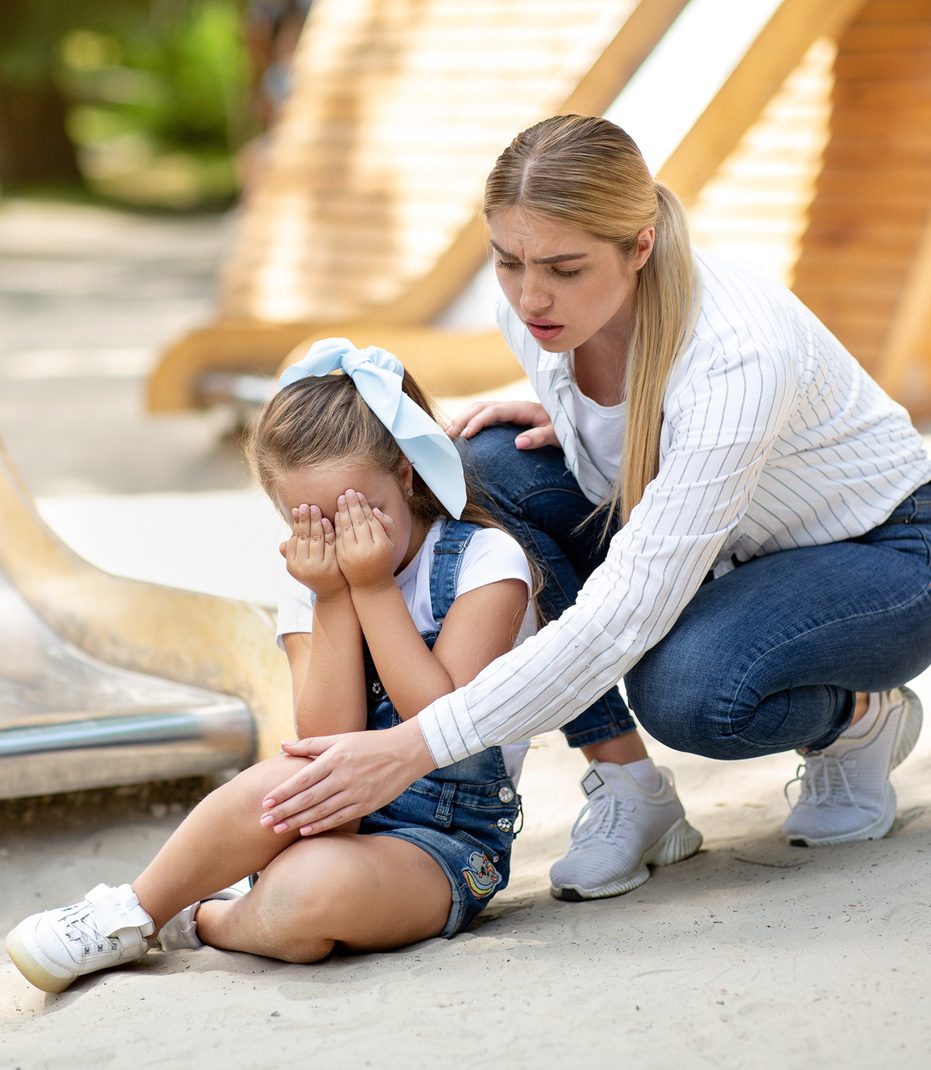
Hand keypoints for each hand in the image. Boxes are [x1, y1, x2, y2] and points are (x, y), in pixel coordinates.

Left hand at [260, 719, 435, 833]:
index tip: (265, 802)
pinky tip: (304, 832)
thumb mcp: (340, 738)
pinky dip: (321, 826)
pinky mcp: (366, 805)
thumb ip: (310, 744)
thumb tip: (282, 744)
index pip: (303, 779)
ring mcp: (356, 793)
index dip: (282, 792)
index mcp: (335, 758)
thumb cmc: (369, 743)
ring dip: (297, 822)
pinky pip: (339, 818)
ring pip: (321, 811)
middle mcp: (344, 776)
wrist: (405, 752)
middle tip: (263, 822)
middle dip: (284, 811)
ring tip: (277, 830)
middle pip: (308, 798)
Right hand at [279, 503, 346, 598]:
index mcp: (292, 565)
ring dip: (316, 522)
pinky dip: (328, 531)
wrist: (333, 593)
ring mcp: (317, 566)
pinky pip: (329, 544)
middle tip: (306, 505)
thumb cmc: (315, 574)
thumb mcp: (301, 566)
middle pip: (304, 537)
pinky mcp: (332, 565)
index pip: (294, 539)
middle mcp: (303, 566)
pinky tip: (328, 520)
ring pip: (316, 539)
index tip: (298, 509)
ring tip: (316, 508)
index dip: (296, 524)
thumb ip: (293, 553)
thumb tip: (280, 544)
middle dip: (305, 519)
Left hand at [334, 490, 396, 589]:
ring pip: (347, 528)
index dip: (364, 506)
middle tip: (348, 491)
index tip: (359, 494)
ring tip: (341, 498)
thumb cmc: (383, 560)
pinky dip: (337, 524)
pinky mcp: (341, 558)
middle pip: (358, 522)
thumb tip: (373, 510)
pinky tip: (337, 514)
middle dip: (353, 505)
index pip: (372, 520)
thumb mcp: (391, 543)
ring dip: (343, 511)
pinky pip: (338, 537)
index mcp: (381, 545)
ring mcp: (352, 554)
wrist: (370, 584)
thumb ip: (387, 525)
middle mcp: (367, 549)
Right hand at [446, 399, 557, 448]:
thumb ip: (540, 438)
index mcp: (522, 408)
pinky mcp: (507, 419)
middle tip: (447, 436)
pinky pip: (483, 417)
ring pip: (479, 410)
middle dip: (462, 419)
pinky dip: (469, 422)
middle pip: (481, 407)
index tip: (466, 436)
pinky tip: (460, 436)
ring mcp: (508, 412)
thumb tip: (518, 443)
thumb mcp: (557, 435)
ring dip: (462, 420)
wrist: (570, 423)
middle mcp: (512, 407)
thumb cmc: (565, 429)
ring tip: (448, 435)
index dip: (478, 422)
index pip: (493, 411)